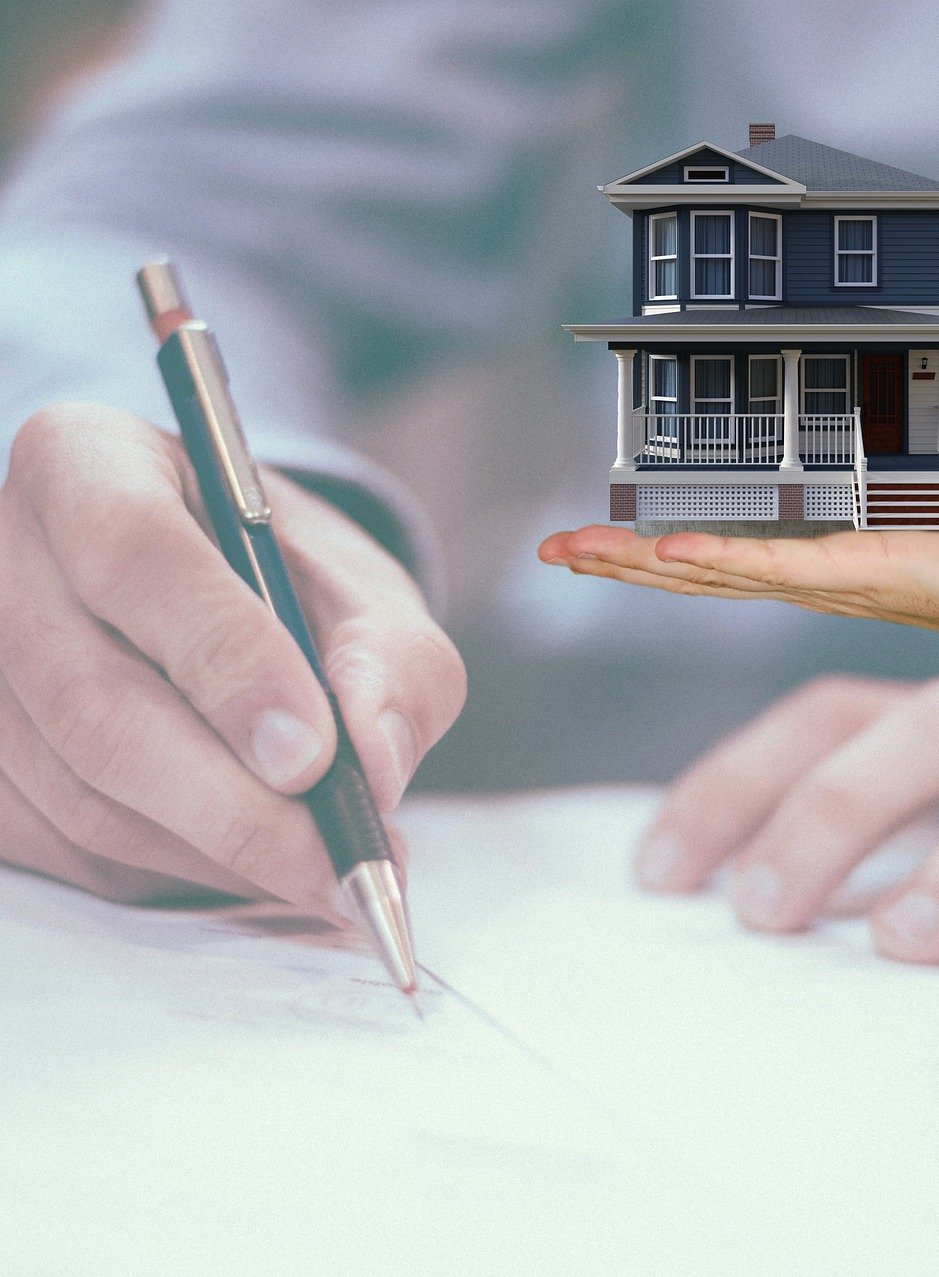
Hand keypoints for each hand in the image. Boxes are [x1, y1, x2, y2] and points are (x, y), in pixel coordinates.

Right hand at [0, 405, 466, 911]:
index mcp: (88, 464)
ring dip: (213, 852)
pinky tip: (250, 863)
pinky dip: (172, 873)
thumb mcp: (369, 594)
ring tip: (322, 866)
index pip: (134, 553)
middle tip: (335, 857)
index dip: (227, 663)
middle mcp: (2, 557)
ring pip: (78, 793)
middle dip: (231, 804)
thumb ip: (395, 664)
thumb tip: (375, 766)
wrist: (225, 606)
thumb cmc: (292, 586)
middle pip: (91, 700)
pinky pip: (64, 849)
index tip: (316, 756)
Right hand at [539, 511, 938, 726]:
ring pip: (722, 570)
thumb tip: (853, 467)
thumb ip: (869, 501)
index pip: (715, 560)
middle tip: (549, 549)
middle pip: (696, 572)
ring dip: (647, 562)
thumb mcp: (911, 516)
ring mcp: (832, 581)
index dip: (647, 554)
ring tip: (581, 550)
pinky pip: (784, 565)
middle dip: (618, 562)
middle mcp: (811, 582)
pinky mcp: (867, 573)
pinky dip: (726, 558)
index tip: (584, 543)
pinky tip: (673, 548)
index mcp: (815, 569)